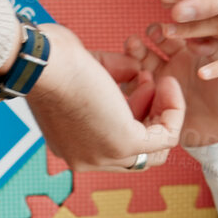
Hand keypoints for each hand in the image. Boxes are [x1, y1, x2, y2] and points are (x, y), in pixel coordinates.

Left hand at [28, 22, 184, 170]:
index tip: (136, 79)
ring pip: (154, 148)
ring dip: (164, 111)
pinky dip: (173, 109)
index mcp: (71, 145)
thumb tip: (136, 72)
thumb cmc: (53, 59)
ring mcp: (105, 156)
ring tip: (160, 80)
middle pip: (135, 149)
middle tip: (149, 80)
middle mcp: (86, 158)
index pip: (113, 141)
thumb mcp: (87, 70)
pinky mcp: (124, 144)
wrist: (44, 63)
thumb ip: (113, 74)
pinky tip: (168, 83)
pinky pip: (166, 136)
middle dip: (149, 111)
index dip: (132, 108)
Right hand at [121, 36, 217, 149]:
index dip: (162, 32)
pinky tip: (131, 83)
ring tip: (129, 61)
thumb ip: (213, 48)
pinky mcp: (152, 101)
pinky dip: (130, 85)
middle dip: (139, 45)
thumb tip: (193, 38)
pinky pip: (136, 92)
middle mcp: (170, 64)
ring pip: (138, 68)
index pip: (170, 35)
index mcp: (188, 50)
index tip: (157, 31)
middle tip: (134, 43)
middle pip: (149, 49)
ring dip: (131, 62)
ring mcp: (159, 83)